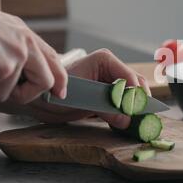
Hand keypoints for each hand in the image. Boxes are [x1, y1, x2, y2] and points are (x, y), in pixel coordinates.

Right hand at [0, 5, 66, 102]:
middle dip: (27, 94)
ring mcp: (16, 54)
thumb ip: (13, 47)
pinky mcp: (3, 66)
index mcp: (22, 32)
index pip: (52, 59)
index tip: (60, 92)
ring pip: (11, 91)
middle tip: (8, 93)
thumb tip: (24, 72)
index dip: (59, 79)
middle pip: (45, 81)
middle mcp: (24, 41)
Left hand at [26, 49, 150, 128]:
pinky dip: (130, 110)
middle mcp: (112, 68)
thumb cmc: (55, 92)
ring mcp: (113, 80)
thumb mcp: (80, 101)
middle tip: (141, 118)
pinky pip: (127, 100)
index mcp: (105, 61)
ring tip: (138, 121)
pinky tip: (130, 121)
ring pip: (135, 92)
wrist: (42, 98)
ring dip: (137, 106)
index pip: (129, 77)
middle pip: (136, 83)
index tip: (136, 111)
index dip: (135, 95)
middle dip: (139, 101)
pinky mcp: (111, 93)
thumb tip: (127, 120)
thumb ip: (105, 110)